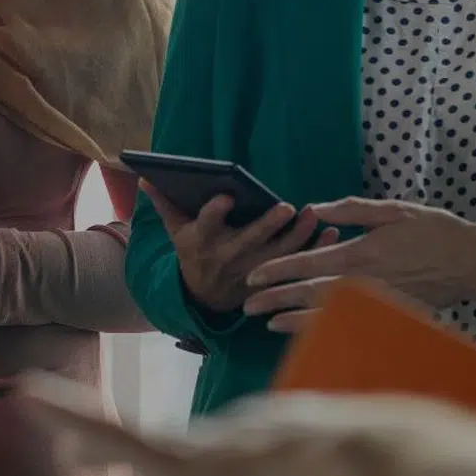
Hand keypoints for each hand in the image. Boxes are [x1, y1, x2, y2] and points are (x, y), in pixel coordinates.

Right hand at [140, 181, 338, 314]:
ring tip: (311, 214)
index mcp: (201, 242)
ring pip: (279, 255)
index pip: (206, 225)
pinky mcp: (273, 280)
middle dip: (268, 225)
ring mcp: (252, 272)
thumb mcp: (176, 232)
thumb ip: (165, 203)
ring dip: (298, 236)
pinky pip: (298, 265)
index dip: (215, 213)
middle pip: (249, 242)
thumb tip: (145, 177)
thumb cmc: (193, 253)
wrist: (205, 298)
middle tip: (286, 206)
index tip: (226, 197)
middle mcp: (227, 258)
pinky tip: (330, 232)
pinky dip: (316, 249)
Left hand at [243, 197, 475, 330]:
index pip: (307, 264)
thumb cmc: (434, 230)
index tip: (253, 276)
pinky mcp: (388, 317)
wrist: (473, 263)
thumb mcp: (391, 210)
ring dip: (294, 320)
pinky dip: (325, 330)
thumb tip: (315, 208)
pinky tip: (309, 332)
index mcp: (360, 254)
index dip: (277, 270)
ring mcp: (375, 305)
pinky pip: (348, 325)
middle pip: (309, 295)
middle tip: (247, 306)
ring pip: (325, 316)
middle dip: (275, 299)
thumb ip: (350, 211)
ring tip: (269, 323)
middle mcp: (362, 283)